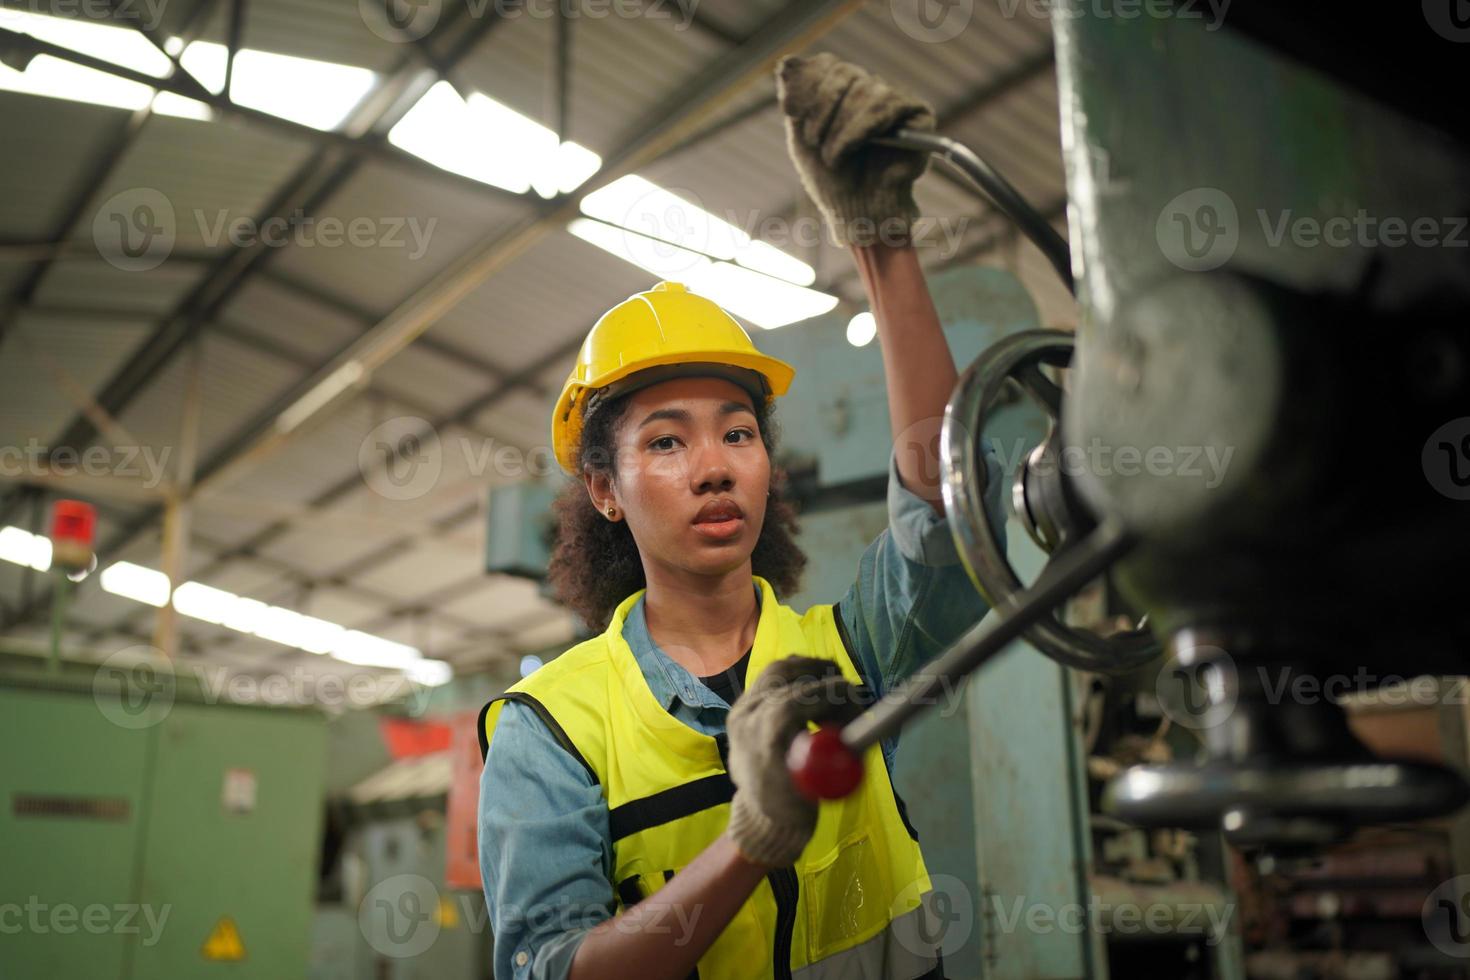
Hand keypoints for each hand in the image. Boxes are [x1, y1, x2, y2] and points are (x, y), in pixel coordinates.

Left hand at [724, 655, 862, 867]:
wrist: (760, 808)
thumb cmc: (792, 803)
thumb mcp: (818, 787)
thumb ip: (837, 761)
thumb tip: (863, 735)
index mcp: (759, 743)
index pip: (788, 706)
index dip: (823, 695)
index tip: (850, 691)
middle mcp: (746, 718)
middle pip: (782, 678)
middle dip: (820, 676)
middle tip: (846, 686)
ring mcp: (744, 706)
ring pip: (780, 670)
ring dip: (812, 671)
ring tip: (835, 686)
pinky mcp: (749, 700)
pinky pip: (777, 674)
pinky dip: (801, 673)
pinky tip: (819, 684)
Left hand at [775, 52, 935, 247]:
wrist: (858, 213)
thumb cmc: (832, 182)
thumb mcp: (802, 138)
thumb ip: (796, 100)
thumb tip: (785, 63)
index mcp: (843, 92)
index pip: (826, 65)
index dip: (808, 85)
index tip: (791, 112)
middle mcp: (870, 90)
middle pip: (844, 73)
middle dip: (822, 109)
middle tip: (815, 142)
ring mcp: (894, 100)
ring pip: (865, 89)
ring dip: (841, 128)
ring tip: (835, 157)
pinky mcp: (918, 114)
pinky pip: (887, 105)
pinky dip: (861, 129)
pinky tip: (853, 149)